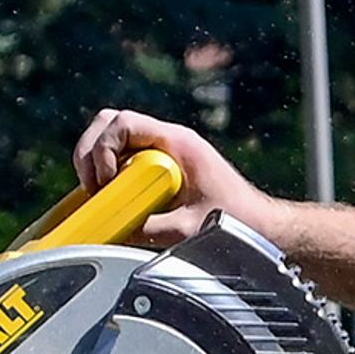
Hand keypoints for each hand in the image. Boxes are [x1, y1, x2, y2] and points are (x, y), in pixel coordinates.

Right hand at [70, 109, 271, 248]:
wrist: (264, 226)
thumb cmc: (238, 222)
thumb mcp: (189, 228)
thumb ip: (150, 229)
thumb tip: (112, 231)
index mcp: (178, 142)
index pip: (123, 122)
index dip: (102, 148)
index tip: (104, 181)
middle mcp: (167, 140)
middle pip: (109, 123)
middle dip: (90, 153)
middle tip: (94, 188)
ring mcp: (160, 151)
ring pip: (110, 139)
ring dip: (95, 163)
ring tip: (100, 194)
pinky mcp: (157, 168)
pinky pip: (121, 159)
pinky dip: (108, 175)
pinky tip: (112, 199)